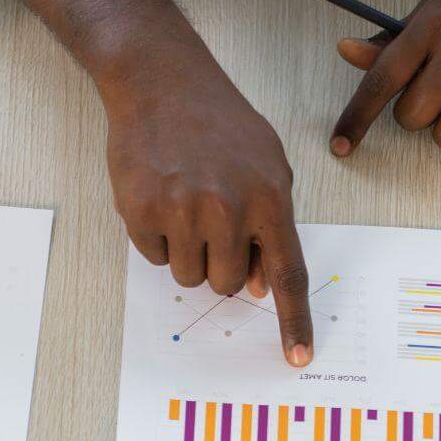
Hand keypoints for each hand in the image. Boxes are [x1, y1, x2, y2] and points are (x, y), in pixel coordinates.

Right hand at [101, 63, 312, 367]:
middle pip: (228, 284)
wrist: (162, 82)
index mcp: (269, 198)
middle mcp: (228, 208)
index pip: (288, 274)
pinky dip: (157, 237)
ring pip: (189, 277)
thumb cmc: (220, 125)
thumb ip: (270, 225)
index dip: (295, 321)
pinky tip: (160, 195)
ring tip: (184, 201)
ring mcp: (182, 211)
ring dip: (187, 252)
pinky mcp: (141, 211)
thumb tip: (259, 287)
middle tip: (210, 217)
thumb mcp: (266, 165)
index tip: (298, 358)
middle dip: (220, 263)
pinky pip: (154, 258)